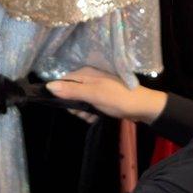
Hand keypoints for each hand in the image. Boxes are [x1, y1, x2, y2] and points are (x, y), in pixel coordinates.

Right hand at [46, 67, 166, 123]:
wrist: (143, 107)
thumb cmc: (118, 99)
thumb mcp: (93, 95)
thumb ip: (72, 90)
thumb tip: (48, 86)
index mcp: (86, 74)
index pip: (63, 81)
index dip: (61, 94)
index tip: (66, 106)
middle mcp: (89, 78)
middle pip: (70, 92)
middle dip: (74, 106)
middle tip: (82, 113)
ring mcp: (96, 88)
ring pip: (80, 101)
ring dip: (82, 111)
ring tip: (90, 117)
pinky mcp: (102, 98)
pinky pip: (89, 105)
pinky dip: (90, 113)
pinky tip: (94, 118)